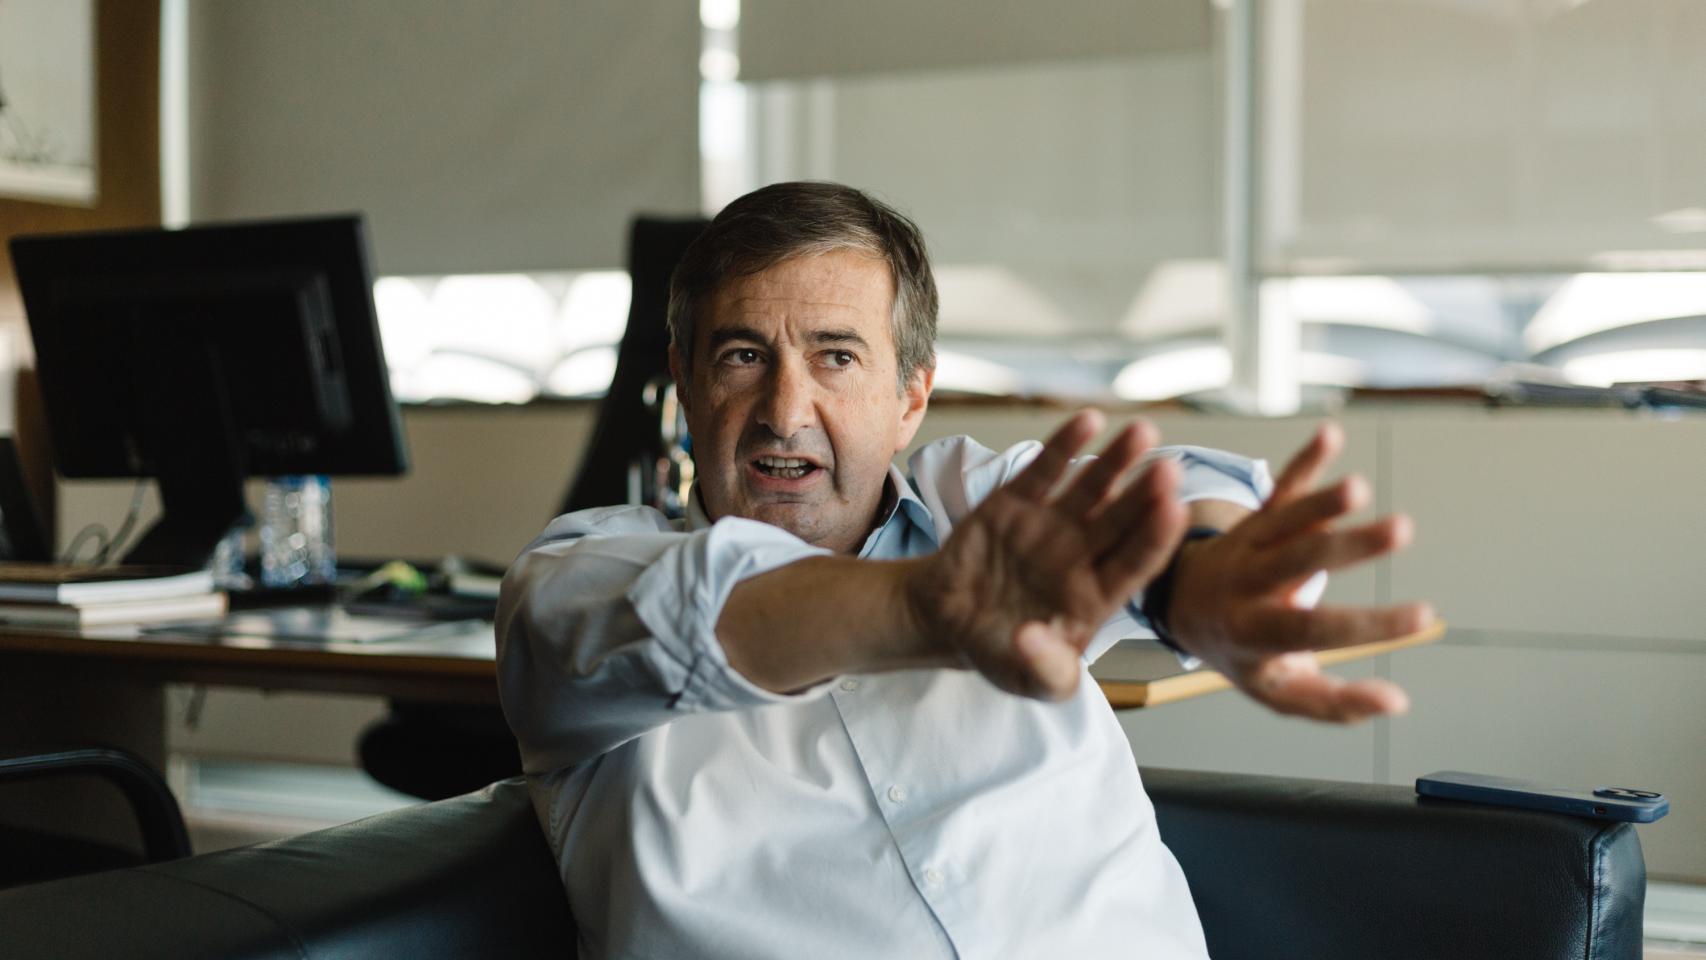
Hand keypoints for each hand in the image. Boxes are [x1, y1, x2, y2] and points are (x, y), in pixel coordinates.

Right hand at [905, 410, 1185, 700]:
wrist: (948, 621)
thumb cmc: (1002, 654)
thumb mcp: (1028, 682)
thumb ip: (1045, 672)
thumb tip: (1034, 640)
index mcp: (1097, 597)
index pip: (1135, 564)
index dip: (1155, 538)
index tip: (1175, 511)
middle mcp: (1083, 555)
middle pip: (1123, 520)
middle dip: (1147, 494)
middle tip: (1169, 468)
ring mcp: (1052, 525)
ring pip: (1092, 487)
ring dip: (1118, 460)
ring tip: (1143, 432)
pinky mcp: (1016, 502)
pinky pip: (1045, 470)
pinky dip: (1065, 446)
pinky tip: (1088, 421)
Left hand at [1164, 422, 1434, 722]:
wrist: (1183, 609)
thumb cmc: (1246, 655)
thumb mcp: (1278, 691)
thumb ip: (1333, 703)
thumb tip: (1397, 703)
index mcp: (1252, 633)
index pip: (1314, 629)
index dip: (1368, 625)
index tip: (1424, 615)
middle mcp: (1245, 586)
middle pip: (1297, 563)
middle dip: (1349, 546)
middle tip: (1402, 529)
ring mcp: (1247, 547)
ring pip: (1285, 522)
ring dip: (1323, 502)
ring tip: (1358, 488)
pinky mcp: (1254, 519)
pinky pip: (1278, 490)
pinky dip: (1304, 462)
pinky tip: (1331, 432)